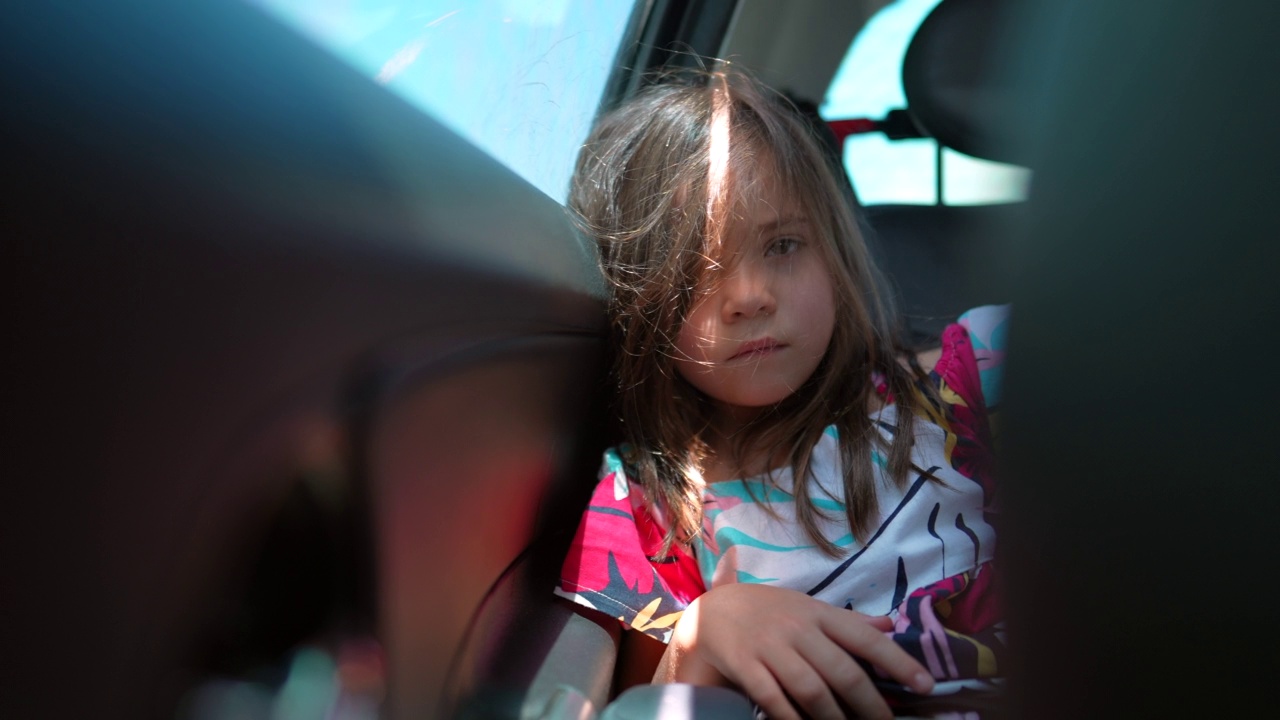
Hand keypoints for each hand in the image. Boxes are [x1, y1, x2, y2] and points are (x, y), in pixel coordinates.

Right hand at [655, 583, 933, 719]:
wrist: (711, 611)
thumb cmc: (768, 612)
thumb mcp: (808, 608)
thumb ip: (848, 621)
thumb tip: (891, 625)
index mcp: (818, 613)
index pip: (866, 637)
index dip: (898, 661)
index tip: (925, 685)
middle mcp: (797, 628)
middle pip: (843, 671)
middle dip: (871, 704)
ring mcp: (770, 647)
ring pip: (812, 689)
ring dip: (835, 718)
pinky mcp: (745, 665)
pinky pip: (774, 699)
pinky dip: (793, 719)